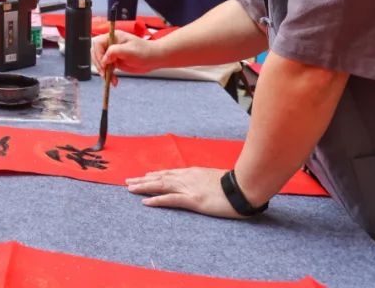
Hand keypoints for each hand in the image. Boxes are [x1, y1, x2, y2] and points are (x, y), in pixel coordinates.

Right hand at [92, 31, 164, 84]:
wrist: (154, 59)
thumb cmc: (144, 51)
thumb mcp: (129, 50)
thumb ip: (114, 51)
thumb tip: (104, 59)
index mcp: (113, 37)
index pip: (98, 44)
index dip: (98, 54)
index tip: (104, 64)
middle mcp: (110, 44)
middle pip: (96, 53)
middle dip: (99, 64)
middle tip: (105, 73)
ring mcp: (112, 53)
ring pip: (100, 62)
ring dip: (103, 72)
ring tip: (110, 79)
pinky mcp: (114, 62)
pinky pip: (106, 69)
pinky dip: (108, 76)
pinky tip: (114, 80)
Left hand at [126, 167, 243, 218]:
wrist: (246, 186)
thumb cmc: (236, 184)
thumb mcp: (217, 178)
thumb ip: (206, 179)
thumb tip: (202, 182)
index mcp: (193, 173)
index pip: (170, 173)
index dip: (155, 175)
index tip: (144, 176)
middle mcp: (187, 178)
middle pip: (160, 178)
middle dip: (143, 180)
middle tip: (128, 181)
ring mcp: (189, 188)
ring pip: (161, 186)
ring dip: (144, 187)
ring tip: (130, 189)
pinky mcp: (193, 200)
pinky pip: (171, 199)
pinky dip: (156, 200)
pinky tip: (145, 202)